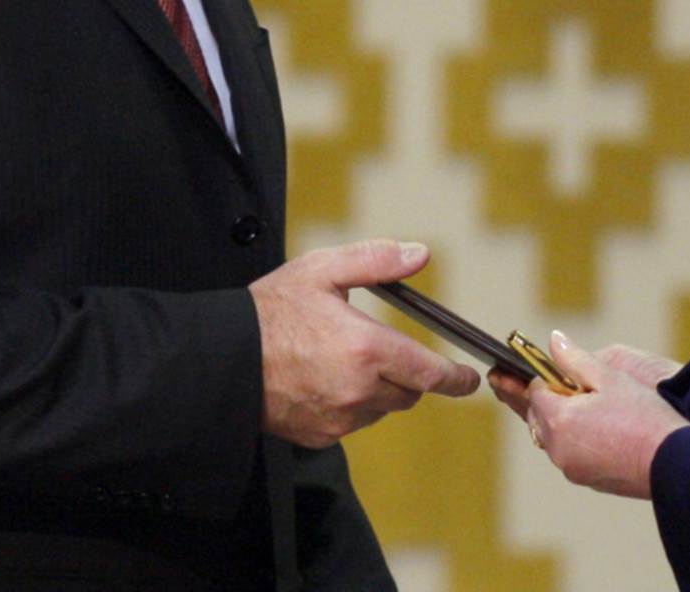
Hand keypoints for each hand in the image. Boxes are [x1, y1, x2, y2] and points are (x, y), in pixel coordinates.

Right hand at [249, 239, 480, 447]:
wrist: (222, 360)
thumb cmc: (270, 311)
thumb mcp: (321, 269)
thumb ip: (376, 260)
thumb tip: (419, 254)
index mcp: (365, 349)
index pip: (429, 373)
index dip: (454, 378)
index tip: (467, 378)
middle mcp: (358, 390)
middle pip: (409, 393)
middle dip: (410, 376)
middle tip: (389, 353)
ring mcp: (339, 419)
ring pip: (381, 409)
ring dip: (379, 390)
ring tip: (344, 361)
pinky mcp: (320, 435)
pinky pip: (352, 423)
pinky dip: (351, 406)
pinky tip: (324, 381)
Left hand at [521, 331, 687, 499]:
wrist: (675, 462)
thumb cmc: (644, 416)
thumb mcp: (610, 377)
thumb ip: (575, 358)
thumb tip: (554, 341)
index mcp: (558, 420)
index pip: (535, 391)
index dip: (549, 378)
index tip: (568, 374)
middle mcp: (558, 448)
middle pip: (539, 417)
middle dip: (552, 401)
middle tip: (581, 390)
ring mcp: (571, 468)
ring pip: (554, 438)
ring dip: (564, 422)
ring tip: (594, 410)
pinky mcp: (587, 480)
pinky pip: (571, 455)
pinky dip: (577, 441)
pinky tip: (603, 430)